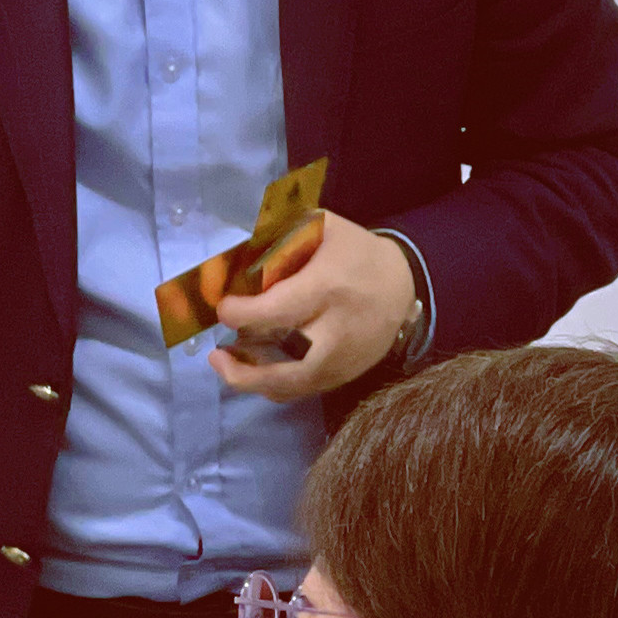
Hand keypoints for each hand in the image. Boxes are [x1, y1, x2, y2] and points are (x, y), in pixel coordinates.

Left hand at [206, 215, 417, 402]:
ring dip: (254, 383)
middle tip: (215, 356)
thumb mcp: (323, 228)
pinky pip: (305, 389)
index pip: (279, 311)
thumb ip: (280, 238)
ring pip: (294, 387)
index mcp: (328, 289)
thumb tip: (235, 253)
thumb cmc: (355, 252)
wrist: (402, 283)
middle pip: (288, 370)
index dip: (244, 314)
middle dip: (244, 373)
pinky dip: (275, 384)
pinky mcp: (347, 375)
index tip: (223, 309)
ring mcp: (345, 361)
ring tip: (226, 365)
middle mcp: (338, 332)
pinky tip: (254, 369)